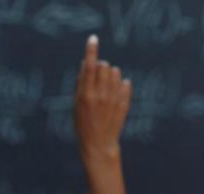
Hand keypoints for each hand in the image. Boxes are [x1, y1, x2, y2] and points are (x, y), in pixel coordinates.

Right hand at [75, 35, 131, 167]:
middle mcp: (101, 95)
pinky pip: (126, 83)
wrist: (98, 144)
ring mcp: (114, 100)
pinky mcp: (124, 104)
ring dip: (111, 74)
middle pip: (104, 66)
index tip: (93, 38)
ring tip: (106, 86)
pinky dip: (121, 84)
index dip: (91, 50)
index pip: (89, 66)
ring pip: (117, 72)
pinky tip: (116, 93)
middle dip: (100, 67)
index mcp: (86, 95)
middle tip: (97, 77)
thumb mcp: (76, 104)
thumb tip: (86, 64)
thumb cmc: (83, 123)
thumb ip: (81, 83)